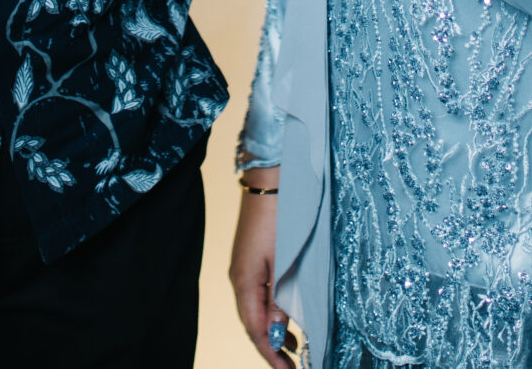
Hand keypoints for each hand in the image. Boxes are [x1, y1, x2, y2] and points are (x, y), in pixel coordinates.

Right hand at [230, 172, 290, 368]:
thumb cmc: (280, 218)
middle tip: (291, 367)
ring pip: (254, 312)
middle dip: (270, 348)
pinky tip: (283, 319)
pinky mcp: (250, 261)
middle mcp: (239, 279)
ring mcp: (243, 270)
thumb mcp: (283, 262)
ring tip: (293, 349)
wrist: (269, 182)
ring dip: (271, 333)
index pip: (255, 330)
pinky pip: (257, 298)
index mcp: (244, 282)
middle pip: (251, 325)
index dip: (271, 355)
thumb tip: (276, 334)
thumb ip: (279, 300)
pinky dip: (270, 314)